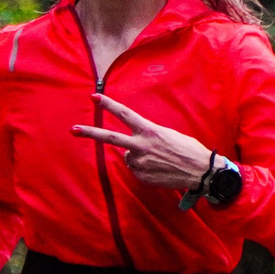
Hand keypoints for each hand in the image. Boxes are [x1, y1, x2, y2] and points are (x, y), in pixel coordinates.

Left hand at [71, 94, 215, 193]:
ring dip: (139, 158)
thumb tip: (133, 147)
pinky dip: (145, 170)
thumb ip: (148, 137)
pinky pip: (137, 170)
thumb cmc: (188, 150)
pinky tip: (160, 170)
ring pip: (129, 157)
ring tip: (159, 160)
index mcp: (149, 130)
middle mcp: (141, 145)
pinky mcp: (141, 176)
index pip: (125, 114)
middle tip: (73, 130)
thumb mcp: (168, 135)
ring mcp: (139, 162)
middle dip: (90, 133)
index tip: (94, 97)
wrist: (201, 171)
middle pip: (110, 137)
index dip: (108, 105)